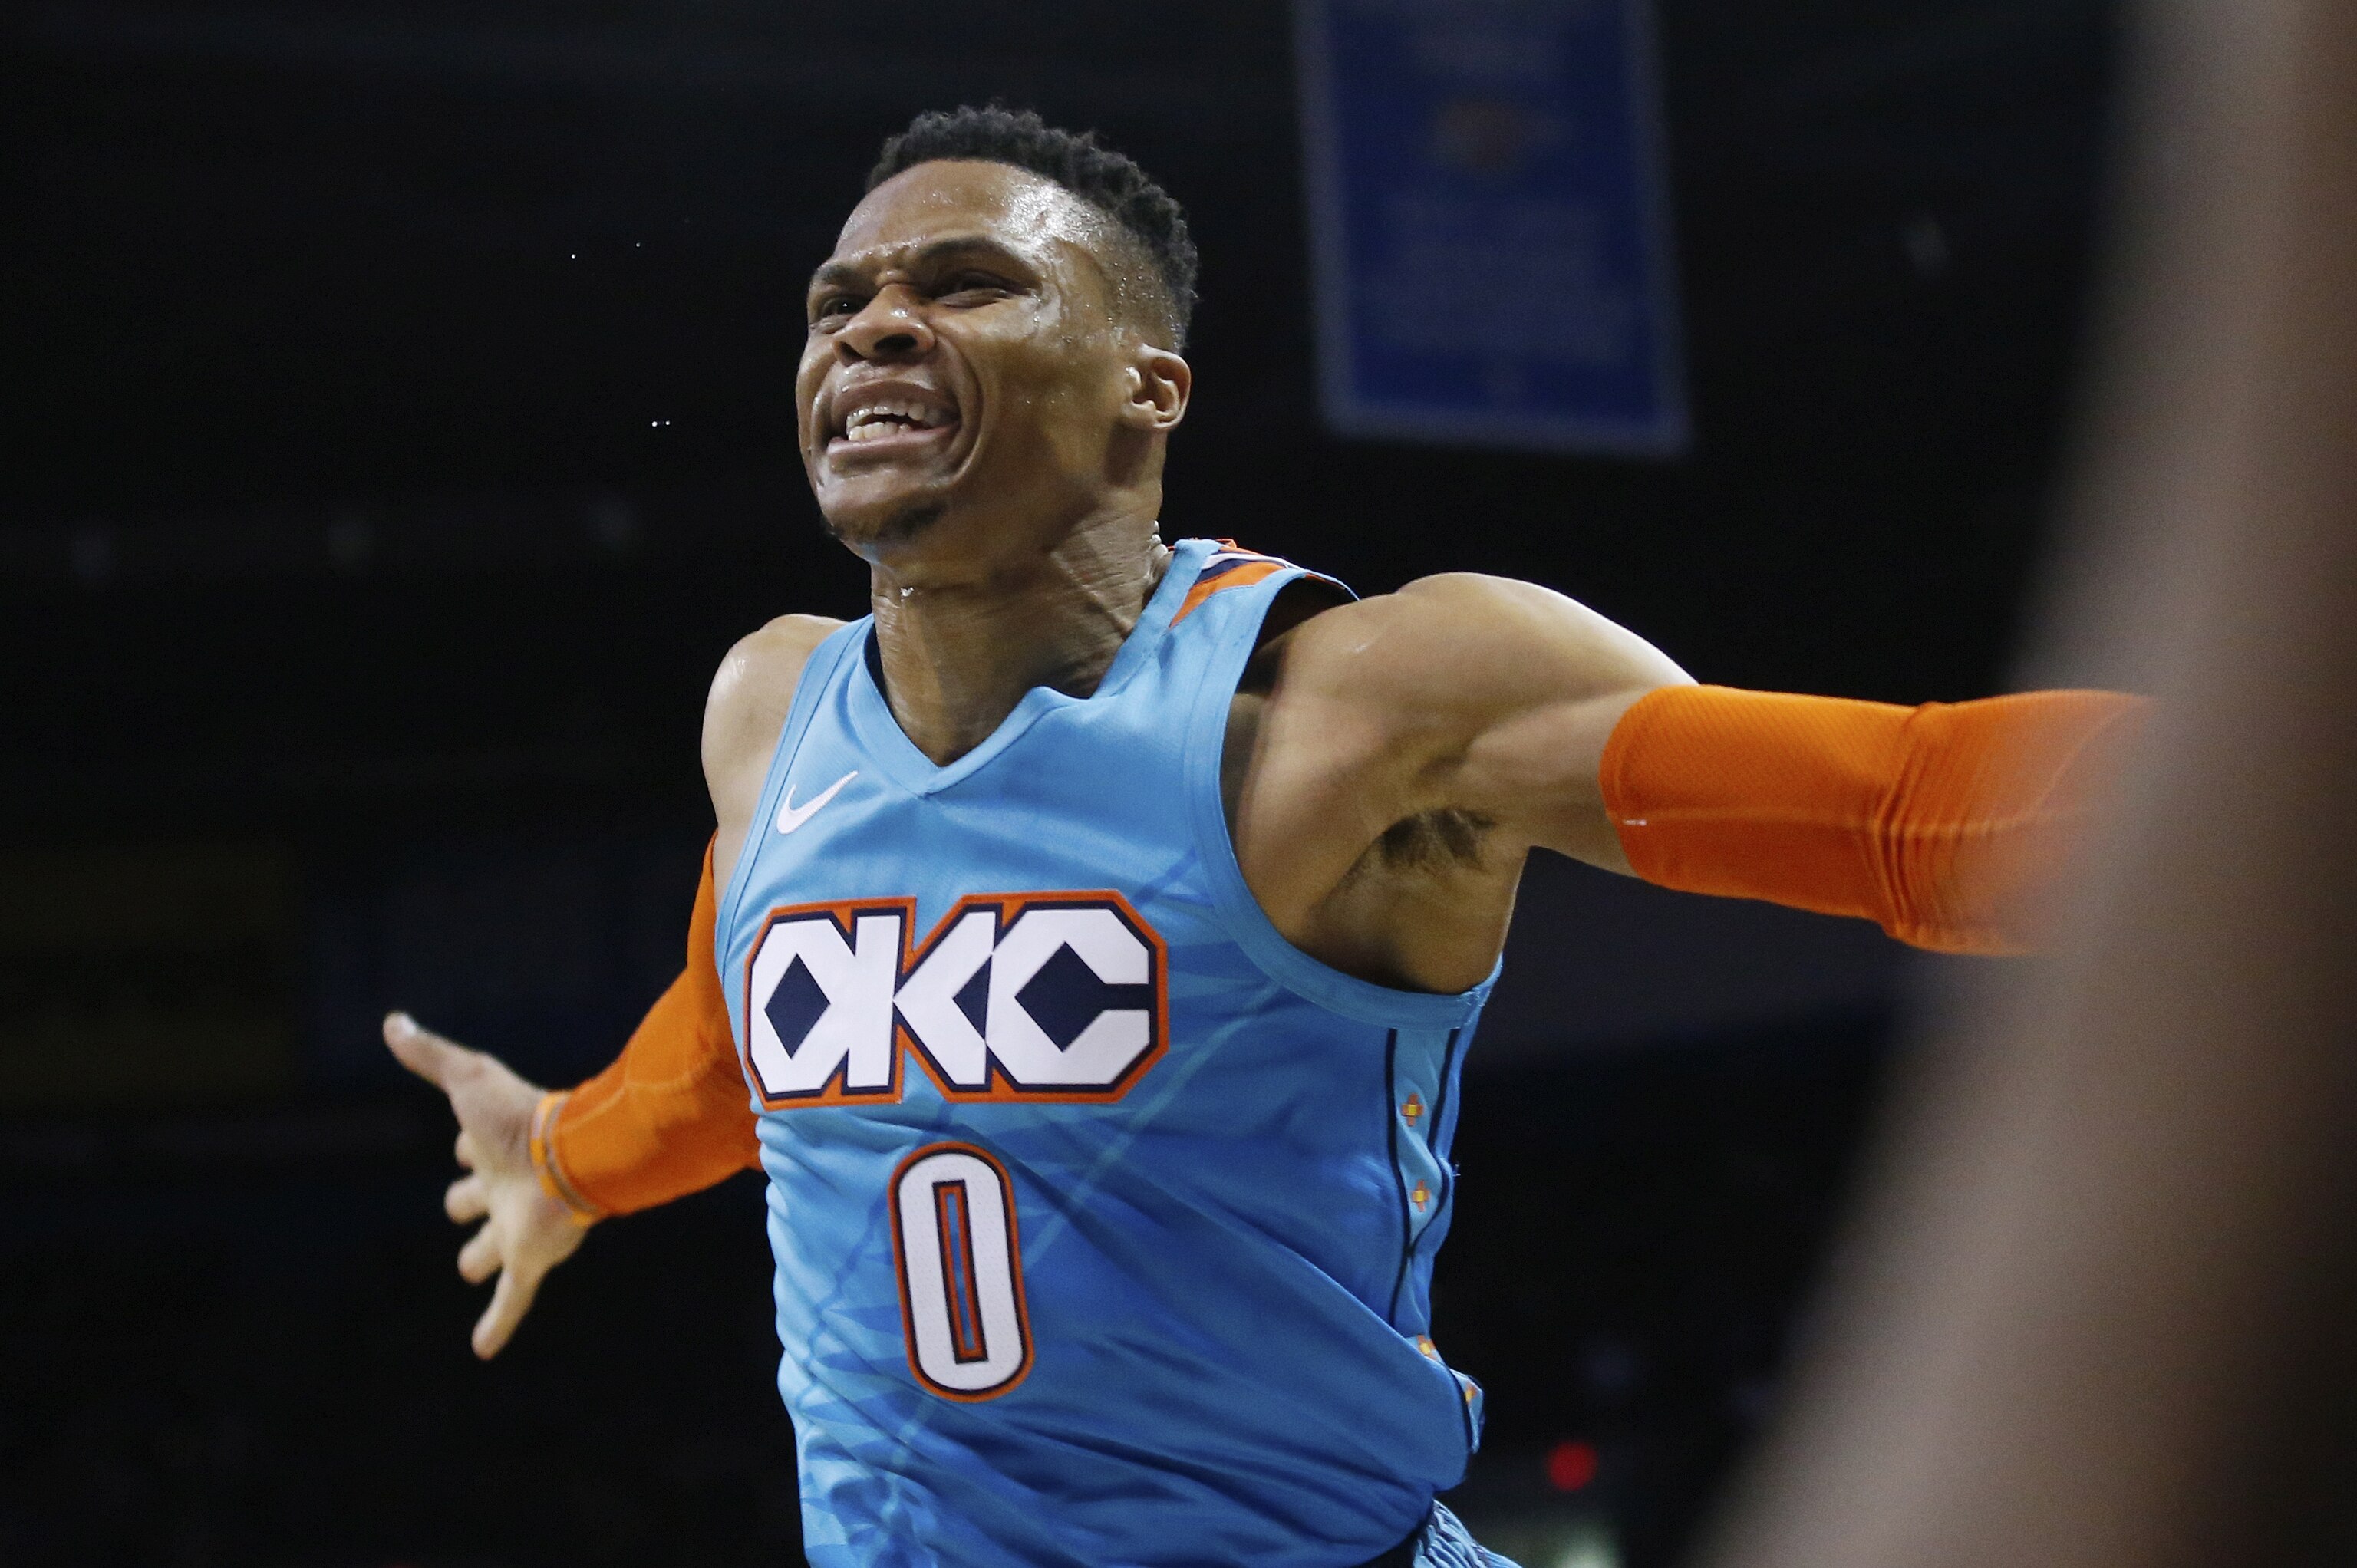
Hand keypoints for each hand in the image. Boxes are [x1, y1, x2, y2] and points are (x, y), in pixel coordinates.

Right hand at [385, 1011, 592, 1357]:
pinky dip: (498, 1324)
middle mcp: (504, 1188)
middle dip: (466, 1203)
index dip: (466, 1143)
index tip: (469, 1137)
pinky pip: (513, 1300)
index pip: (468, 1148)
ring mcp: (517, 1228)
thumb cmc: (520, 1116)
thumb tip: (393, 1021)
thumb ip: (431, 1054)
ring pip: (489, 1252)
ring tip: (475, 1269)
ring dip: (483, 1260)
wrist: (574, 1155)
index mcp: (492, 1146)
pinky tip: (483, 1350)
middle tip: (462, 1205)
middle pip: (473, 1202)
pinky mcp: (529, 1260)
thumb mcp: (467, 1079)